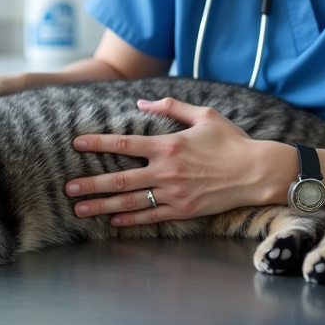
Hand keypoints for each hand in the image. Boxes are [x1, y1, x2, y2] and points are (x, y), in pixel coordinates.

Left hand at [64, 97, 279, 226]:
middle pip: (119, 179)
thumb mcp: (204, 115)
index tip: (76, 143)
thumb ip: (171, 106)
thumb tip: (142, 101)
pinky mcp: (184, 210)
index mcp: (168, 144)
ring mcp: (174, 193)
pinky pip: (151, 217)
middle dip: (91, 184)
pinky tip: (113, 222)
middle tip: (68, 187)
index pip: (124, 143)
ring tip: (80, 210)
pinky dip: (130, 221)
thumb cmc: (231, 141)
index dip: (98, 143)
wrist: (257, 171)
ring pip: (130, 202)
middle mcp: (166, 170)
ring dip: (102, 206)